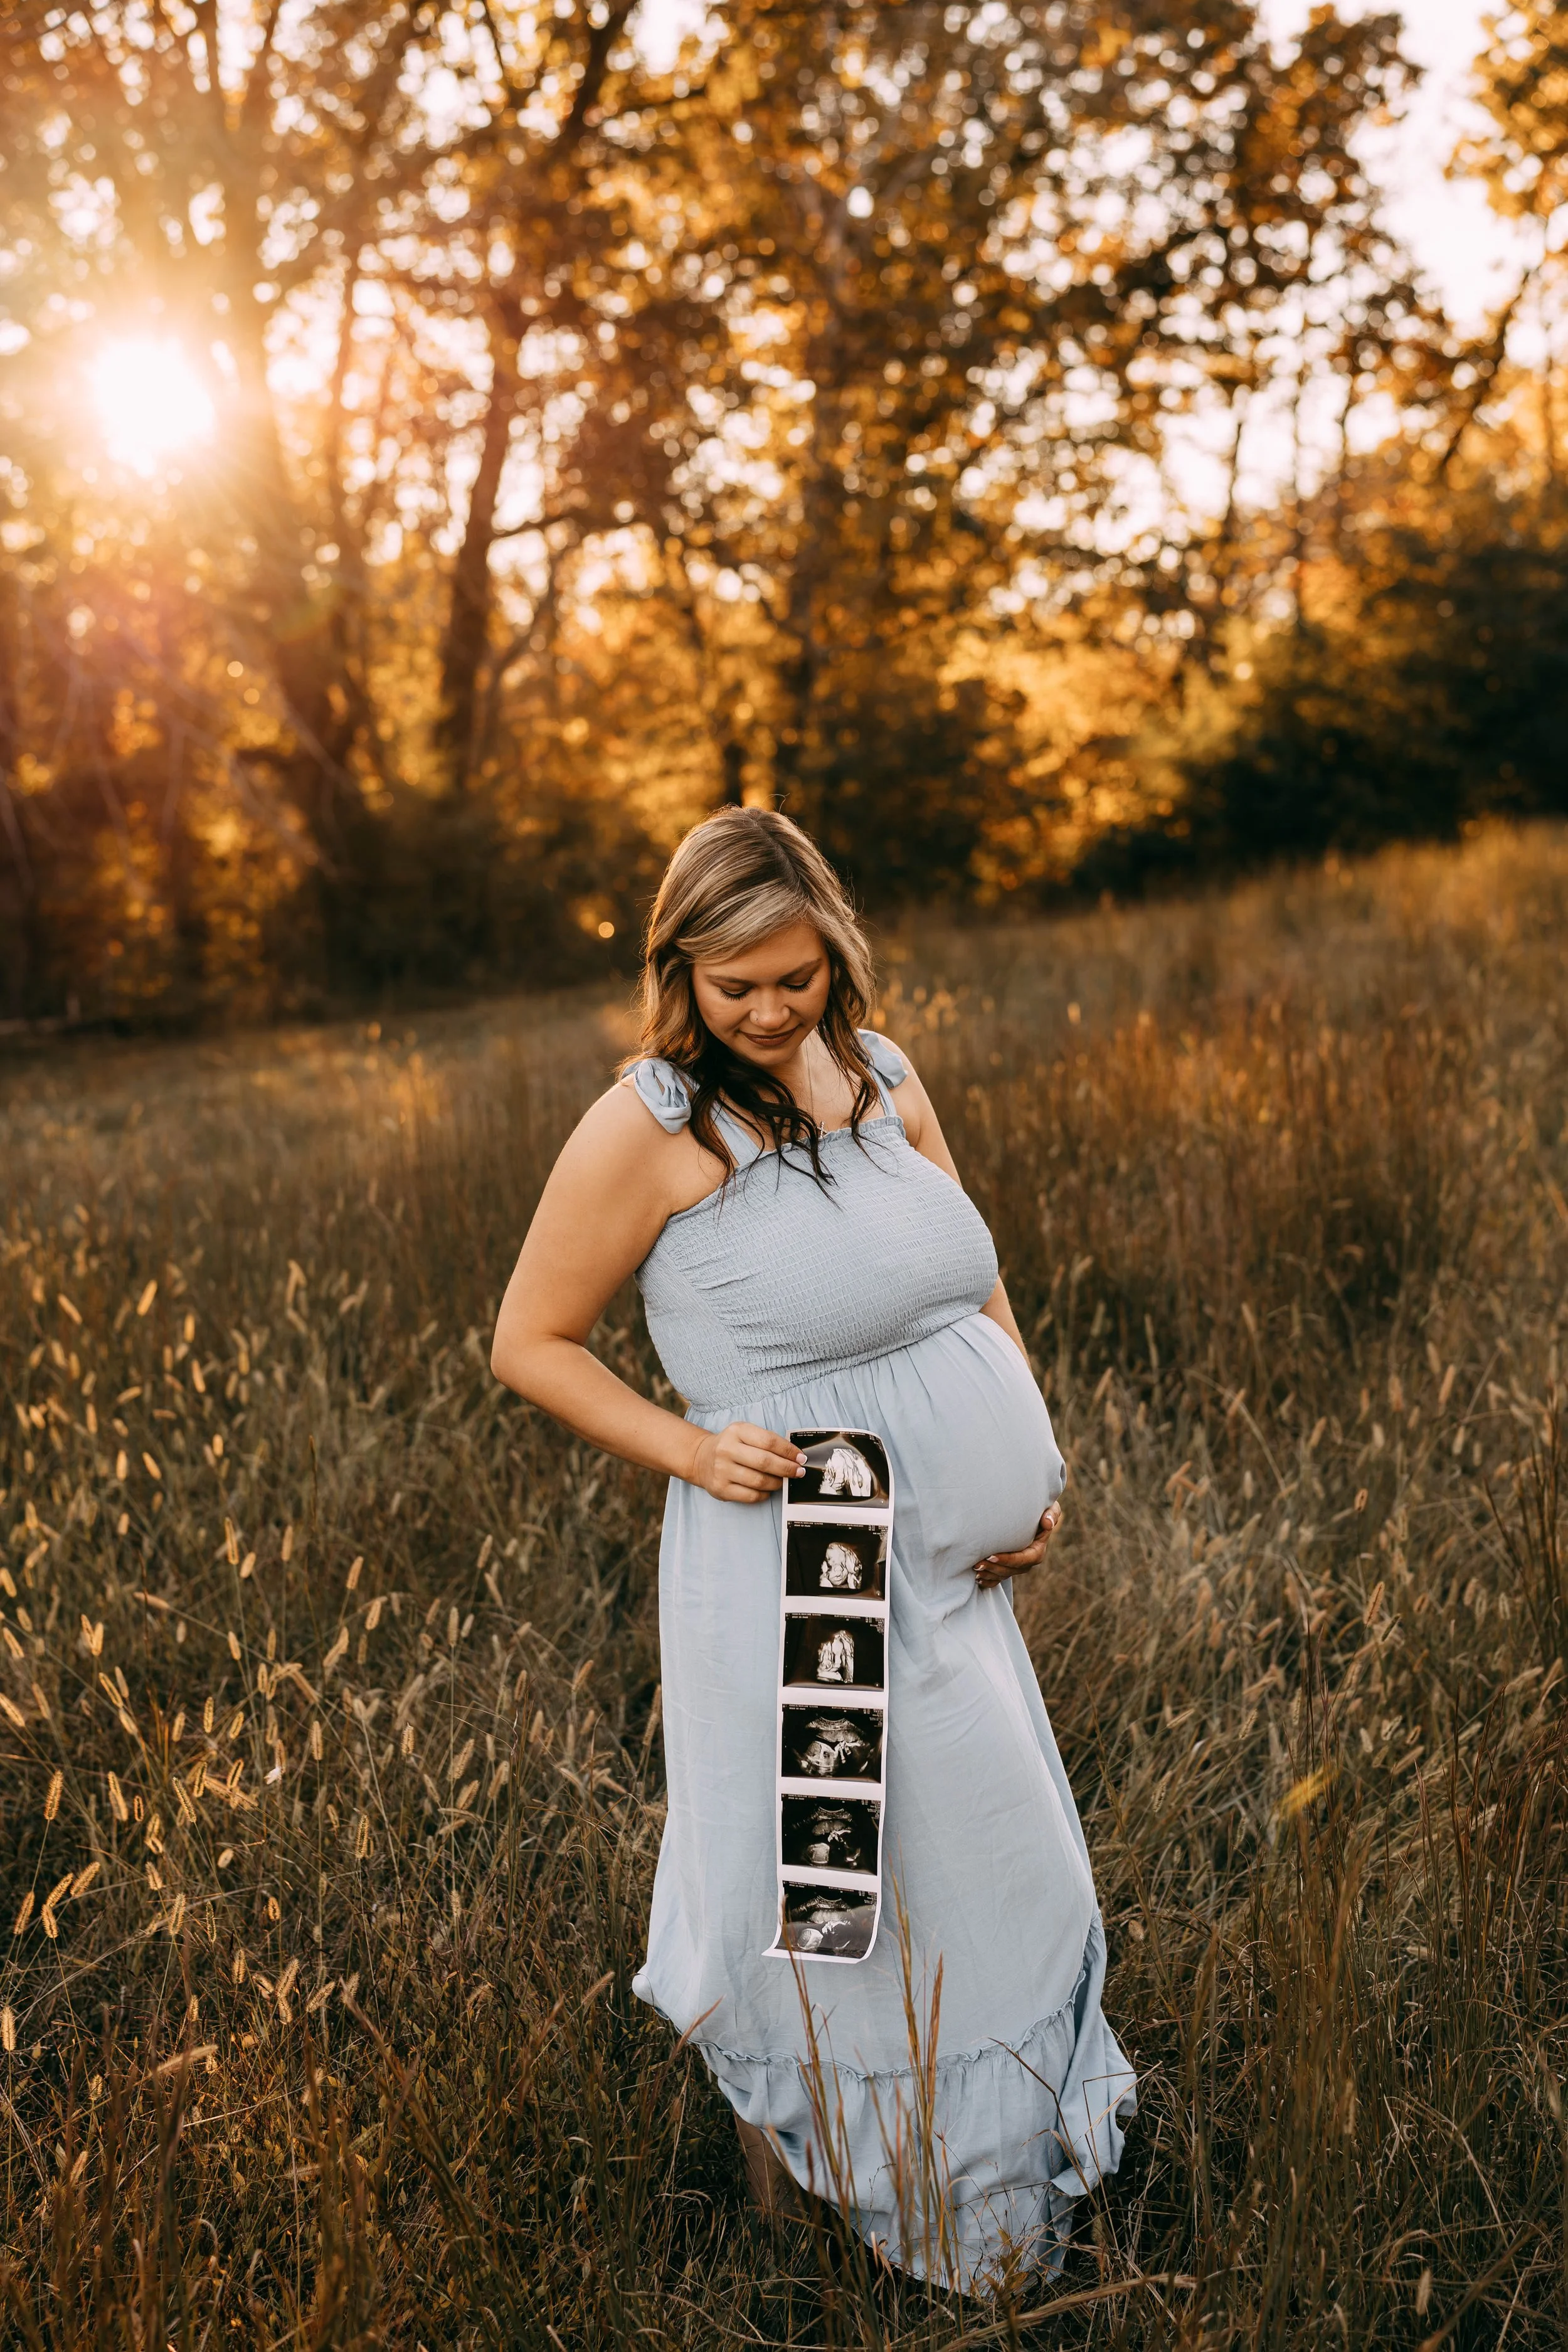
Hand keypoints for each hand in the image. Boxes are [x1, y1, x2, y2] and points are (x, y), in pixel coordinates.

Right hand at [689, 1422, 806, 1502]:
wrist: (701, 1458)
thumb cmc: (731, 1446)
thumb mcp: (745, 1433)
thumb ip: (767, 1441)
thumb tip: (794, 1456)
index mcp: (736, 1431)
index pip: (769, 1441)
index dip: (788, 1451)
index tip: (801, 1458)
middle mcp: (727, 1449)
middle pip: (765, 1462)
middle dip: (787, 1468)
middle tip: (799, 1472)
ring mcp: (722, 1470)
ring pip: (759, 1481)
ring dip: (777, 1483)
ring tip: (783, 1481)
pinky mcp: (721, 1489)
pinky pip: (751, 1496)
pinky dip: (764, 1494)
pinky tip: (767, 1489)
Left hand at [974, 1500, 1062, 1589]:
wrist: (1033, 1514)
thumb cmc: (1041, 1509)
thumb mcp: (1050, 1508)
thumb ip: (1052, 1514)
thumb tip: (1047, 1523)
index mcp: (1037, 1550)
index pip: (1023, 1559)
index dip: (1007, 1560)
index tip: (991, 1556)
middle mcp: (1028, 1561)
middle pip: (1011, 1570)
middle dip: (994, 1568)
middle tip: (977, 1563)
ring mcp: (1018, 1566)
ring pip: (1003, 1575)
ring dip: (989, 1574)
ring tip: (974, 1568)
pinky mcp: (1009, 1567)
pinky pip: (999, 1578)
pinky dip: (989, 1580)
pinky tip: (978, 1579)